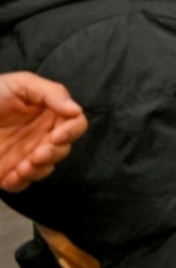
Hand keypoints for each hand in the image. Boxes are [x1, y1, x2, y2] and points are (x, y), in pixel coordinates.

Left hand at [0, 73, 85, 191]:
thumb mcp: (21, 84)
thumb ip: (51, 93)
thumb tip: (76, 110)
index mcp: (50, 113)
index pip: (75, 124)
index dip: (71, 131)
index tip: (57, 135)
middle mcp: (41, 135)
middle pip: (63, 149)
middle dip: (53, 154)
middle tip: (37, 154)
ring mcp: (25, 154)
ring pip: (45, 169)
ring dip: (39, 170)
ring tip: (23, 167)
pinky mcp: (7, 170)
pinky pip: (21, 183)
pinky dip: (20, 183)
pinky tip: (12, 176)